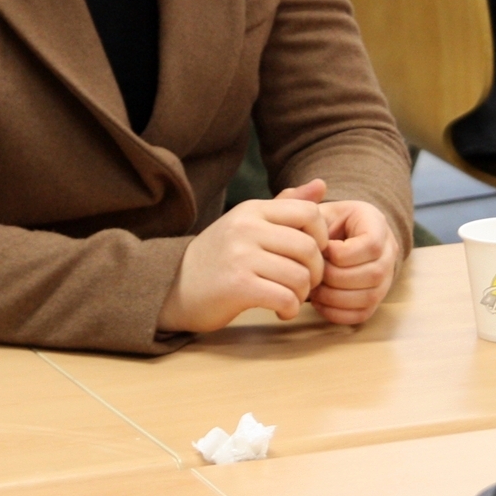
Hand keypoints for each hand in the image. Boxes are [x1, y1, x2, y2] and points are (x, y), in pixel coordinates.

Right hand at [158, 180, 330, 333]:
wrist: (173, 287)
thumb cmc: (219, 257)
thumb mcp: (248, 224)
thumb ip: (284, 206)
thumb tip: (321, 185)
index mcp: (252, 209)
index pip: (309, 213)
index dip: (322, 237)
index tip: (310, 255)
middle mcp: (246, 228)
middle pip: (309, 247)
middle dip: (316, 272)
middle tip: (304, 284)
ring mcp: (240, 256)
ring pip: (300, 276)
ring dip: (302, 295)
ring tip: (290, 298)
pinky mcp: (237, 286)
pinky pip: (285, 298)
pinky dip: (289, 309)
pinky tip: (280, 311)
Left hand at [310, 197, 399, 325]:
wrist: (329, 243)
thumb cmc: (318, 226)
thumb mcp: (311, 210)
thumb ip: (304, 200)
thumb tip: (318, 185)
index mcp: (375, 223)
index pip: (371, 245)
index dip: (342, 254)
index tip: (320, 251)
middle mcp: (388, 251)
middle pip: (373, 274)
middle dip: (337, 278)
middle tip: (312, 275)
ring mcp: (386, 278)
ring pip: (370, 297)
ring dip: (336, 297)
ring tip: (314, 289)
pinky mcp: (375, 300)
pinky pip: (363, 314)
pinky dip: (338, 312)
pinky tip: (320, 302)